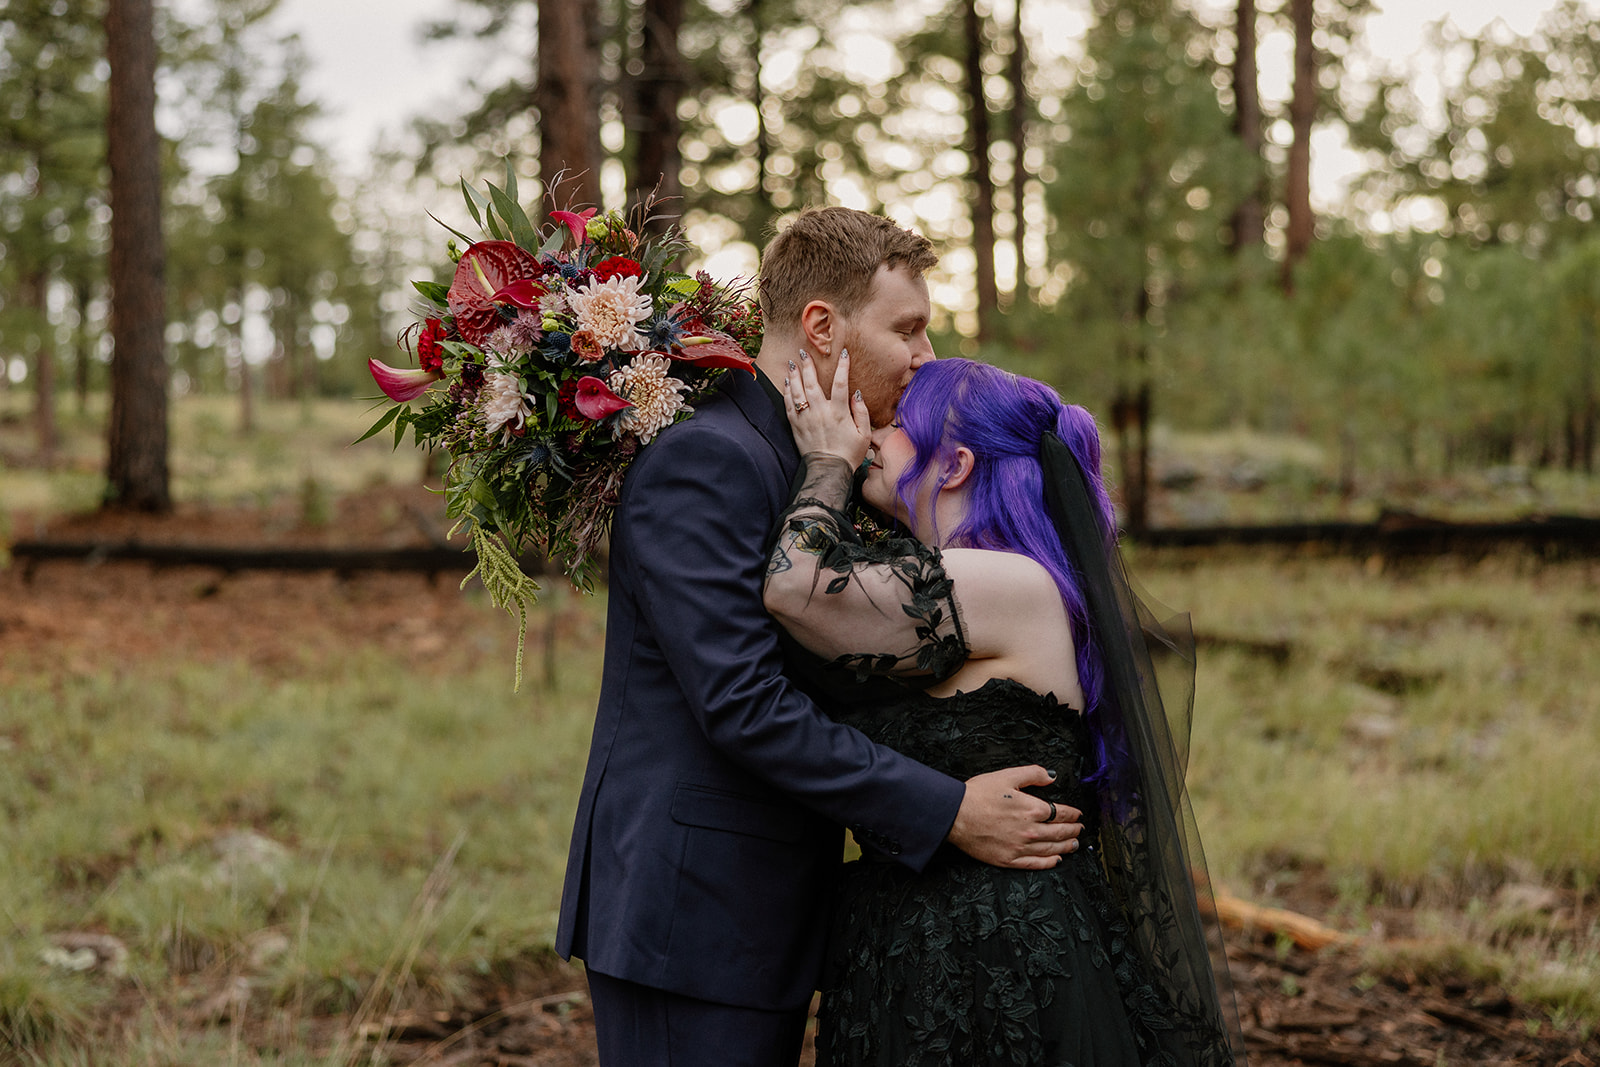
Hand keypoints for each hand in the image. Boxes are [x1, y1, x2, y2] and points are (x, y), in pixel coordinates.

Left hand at [784, 349, 870, 467]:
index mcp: (839, 412)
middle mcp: (821, 412)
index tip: (843, 353)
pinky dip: (787, 392)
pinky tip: (787, 383)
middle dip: (808, 365)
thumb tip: (856, 393)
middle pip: (812, 382)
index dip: (843, 366)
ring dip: (794, 375)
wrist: (828, 471)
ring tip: (792, 363)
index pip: (841, 383)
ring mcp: (806, 418)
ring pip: (797, 391)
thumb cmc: (849, 454)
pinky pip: (789, 405)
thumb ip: (861, 411)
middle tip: (803, 352)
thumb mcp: (864, 434)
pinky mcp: (796, 426)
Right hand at [946, 765, 1083, 869]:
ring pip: (1051, 849)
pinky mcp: (1008, 860)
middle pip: (1059, 833)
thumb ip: (1033, 774)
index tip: (1078, 814)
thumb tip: (1051, 776)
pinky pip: (1035, 864)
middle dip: (1073, 831)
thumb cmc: (977, 795)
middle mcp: (1030, 831)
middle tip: (1080, 830)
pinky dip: (1048, 863)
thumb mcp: (1006, 775)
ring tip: (1074, 845)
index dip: (1073, 814)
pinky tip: (1056, 860)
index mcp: (1031, 809)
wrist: (955, 815)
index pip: (1061, 813)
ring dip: (1066, 847)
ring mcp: (1020, 848)